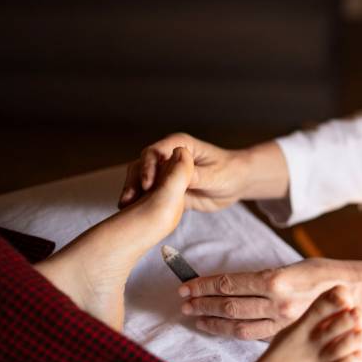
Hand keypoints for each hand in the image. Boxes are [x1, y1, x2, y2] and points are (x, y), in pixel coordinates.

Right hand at [118, 133, 287, 211]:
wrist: (237, 183)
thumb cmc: (230, 172)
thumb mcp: (215, 175)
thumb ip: (195, 175)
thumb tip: (176, 176)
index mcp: (179, 145)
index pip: (155, 152)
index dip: (148, 167)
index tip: (148, 185)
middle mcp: (168, 157)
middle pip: (142, 166)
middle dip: (134, 182)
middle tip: (128, 201)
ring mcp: (164, 173)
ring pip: (141, 181)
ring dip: (133, 193)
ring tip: (125, 209)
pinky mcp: (165, 188)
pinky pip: (149, 195)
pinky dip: (140, 203)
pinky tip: (133, 216)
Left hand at [179, 259, 338, 340]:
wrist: (355, 295)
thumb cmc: (325, 273)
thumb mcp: (295, 265)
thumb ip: (266, 275)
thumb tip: (235, 282)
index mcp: (277, 279)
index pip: (230, 283)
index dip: (204, 284)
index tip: (187, 284)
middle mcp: (277, 303)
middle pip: (228, 305)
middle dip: (201, 302)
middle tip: (183, 300)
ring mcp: (281, 323)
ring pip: (236, 324)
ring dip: (211, 320)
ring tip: (194, 315)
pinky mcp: (285, 334)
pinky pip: (252, 335)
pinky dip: (231, 331)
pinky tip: (218, 327)